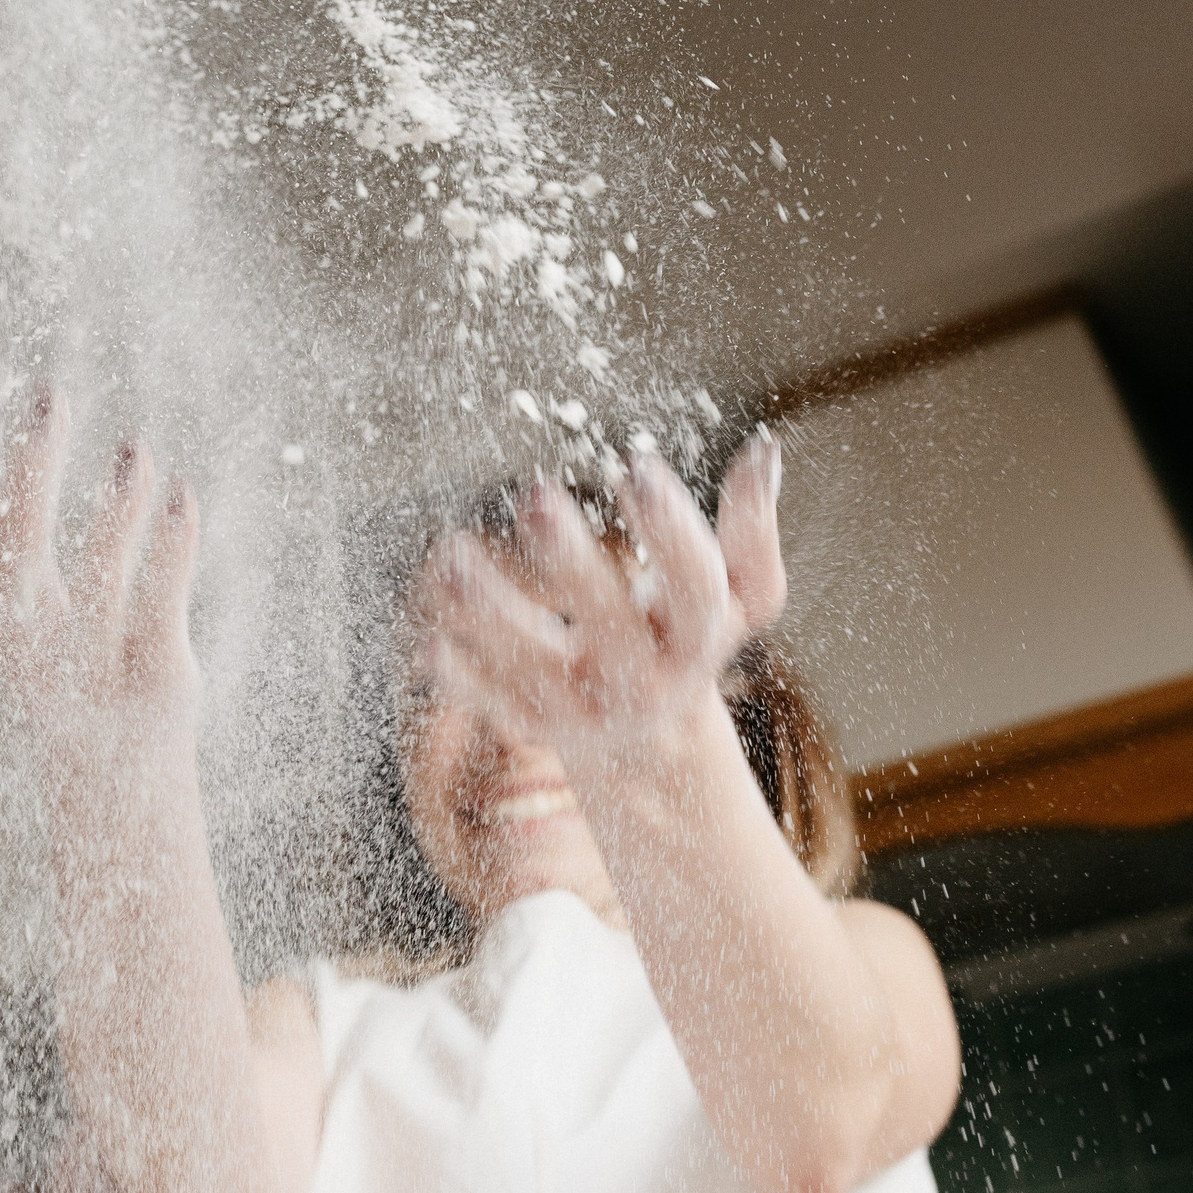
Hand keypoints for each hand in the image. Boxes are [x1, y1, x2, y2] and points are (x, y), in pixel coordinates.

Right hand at [0, 370, 201, 747]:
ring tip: (135, 449)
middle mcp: (20, 648)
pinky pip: (159, 612)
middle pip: (15, 556)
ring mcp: (85, 672)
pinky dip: (172, 554)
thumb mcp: (14, 590)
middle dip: (28, 475)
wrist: (112, 781)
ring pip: (94, 592)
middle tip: (49, 395)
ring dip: (112, 520)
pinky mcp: (148, 683)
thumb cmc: (58, 662)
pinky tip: (183, 495)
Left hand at [421, 432, 783, 762]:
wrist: (650, 745)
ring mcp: (584, 709)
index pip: (694, 589)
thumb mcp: (740, 599)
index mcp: (698, 642)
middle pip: (609, 627)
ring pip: (532, 664)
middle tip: (536, 494)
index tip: (636, 467)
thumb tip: (763, 447)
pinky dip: (460, 675)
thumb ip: (751, 530)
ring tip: (450, 555)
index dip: (669, 530)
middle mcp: (642, 682)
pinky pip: (490, 699)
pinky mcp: (533, 724)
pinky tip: (428, 640)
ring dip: (488, 611)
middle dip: (572, 562)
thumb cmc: (687, 639)